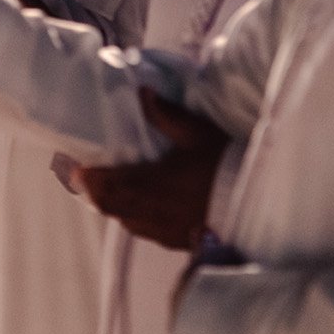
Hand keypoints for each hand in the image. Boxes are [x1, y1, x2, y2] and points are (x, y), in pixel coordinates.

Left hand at [73, 88, 229, 251]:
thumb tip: (143, 93)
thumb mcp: (199, 134)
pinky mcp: (179, 240)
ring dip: (113, 205)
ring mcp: (165, 230)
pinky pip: (145, 231)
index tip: (74, 165)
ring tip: (107, 190)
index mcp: (151, 185)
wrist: (259, 207)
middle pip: (110, 207)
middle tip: (84, 177)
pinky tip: (138, 208)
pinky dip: (133, 218)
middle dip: (95, 192)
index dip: (86, 178)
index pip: (106, 186)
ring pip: (126, 221)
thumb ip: (167, 115)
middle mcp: (151, 212)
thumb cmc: (227, 167)